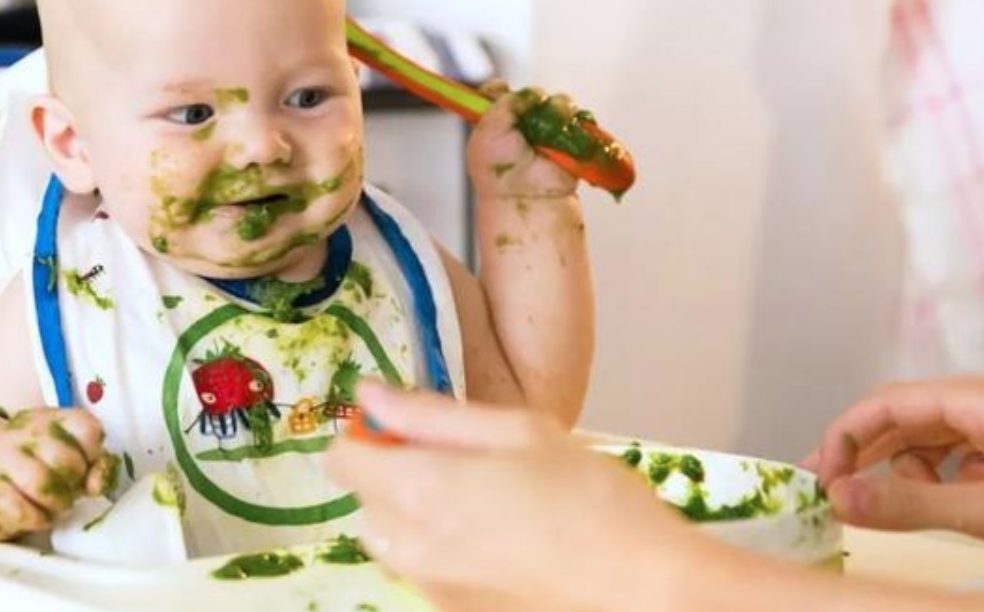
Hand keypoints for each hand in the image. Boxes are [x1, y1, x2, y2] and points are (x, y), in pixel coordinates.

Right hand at [0, 407, 117, 538]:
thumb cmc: (42, 463)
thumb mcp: (73, 455)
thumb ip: (96, 465)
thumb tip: (96, 485)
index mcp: (54, 419)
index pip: (85, 428)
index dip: (94, 451)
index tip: (89, 463)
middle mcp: (27, 434)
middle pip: (64, 459)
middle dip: (75, 481)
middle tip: (72, 489)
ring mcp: (4, 460)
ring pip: (40, 482)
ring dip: (58, 502)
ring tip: (58, 504)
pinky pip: (20, 510)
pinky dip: (37, 519)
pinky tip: (39, 516)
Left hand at [326, 383, 698, 610]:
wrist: (642, 588)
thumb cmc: (589, 495)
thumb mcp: (518, 430)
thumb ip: (430, 413)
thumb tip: (368, 394)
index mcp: (418, 490)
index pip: (341, 459)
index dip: (368, 434)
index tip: (410, 426)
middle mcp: (408, 547)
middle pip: (366, 501)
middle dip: (396, 473)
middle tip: (464, 461)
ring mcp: (429, 589)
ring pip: (392, 539)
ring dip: (416, 512)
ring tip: (486, 501)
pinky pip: (423, 570)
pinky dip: (441, 548)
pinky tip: (501, 539)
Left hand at [466, 81, 578, 199]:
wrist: (525, 197)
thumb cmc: (498, 170)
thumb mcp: (488, 131)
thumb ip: (504, 103)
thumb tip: (532, 92)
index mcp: (497, 122)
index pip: (499, 93)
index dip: (502, 89)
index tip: (503, 89)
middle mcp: (522, 125)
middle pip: (534, 94)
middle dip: (535, 99)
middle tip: (531, 116)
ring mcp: (547, 132)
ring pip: (559, 103)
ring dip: (558, 110)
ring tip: (550, 130)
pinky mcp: (569, 141)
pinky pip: (579, 119)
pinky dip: (576, 121)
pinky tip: (567, 132)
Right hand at [805, 375, 983, 571]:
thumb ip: (914, 506)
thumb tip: (842, 499)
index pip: (892, 402)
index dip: (847, 434)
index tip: (820, 474)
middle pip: (907, 418)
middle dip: (866, 453)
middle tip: (828, 492)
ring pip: (932, 444)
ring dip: (903, 473)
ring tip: (891, 506)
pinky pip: (959, 465)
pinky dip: (938, 486)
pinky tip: (946, 509)